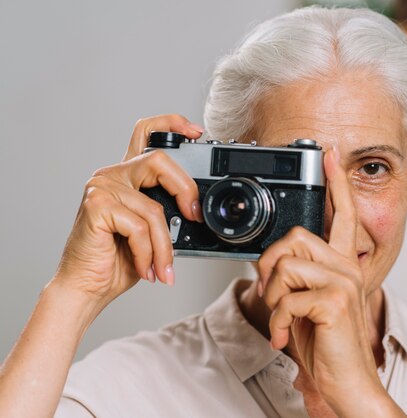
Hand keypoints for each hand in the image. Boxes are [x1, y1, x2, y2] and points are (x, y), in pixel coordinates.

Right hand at [53, 114, 203, 306]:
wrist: (87, 288)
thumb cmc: (118, 260)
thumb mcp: (153, 231)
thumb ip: (168, 210)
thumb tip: (196, 210)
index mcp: (128, 176)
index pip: (147, 132)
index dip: (173, 124)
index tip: (196, 131)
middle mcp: (113, 175)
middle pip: (160, 161)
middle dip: (185, 191)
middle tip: (193, 218)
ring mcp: (102, 187)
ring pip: (154, 207)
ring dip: (164, 246)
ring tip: (163, 268)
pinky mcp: (96, 205)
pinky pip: (140, 226)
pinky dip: (148, 253)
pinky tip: (144, 267)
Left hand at [257, 147, 395, 415]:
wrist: (345, 384)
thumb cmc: (325, 345)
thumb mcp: (306, 305)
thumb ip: (296, 277)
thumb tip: (271, 265)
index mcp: (343, 265)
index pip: (342, 215)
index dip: (336, 183)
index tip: (331, 155)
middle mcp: (347, 268)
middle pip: (295, 237)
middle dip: (271, 266)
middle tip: (272, 295)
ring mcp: (344, 282)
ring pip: (286, 266)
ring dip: (274, 299)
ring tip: (285, 322)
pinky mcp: (334, 301)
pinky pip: (286, 296)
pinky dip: (278, 321)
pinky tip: (286, 337)